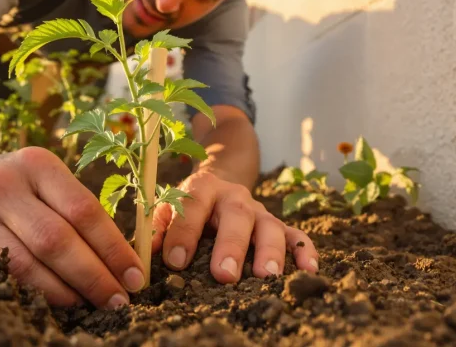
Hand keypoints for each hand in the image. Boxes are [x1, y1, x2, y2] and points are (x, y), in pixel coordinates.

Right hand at [0, 147, 145, 308]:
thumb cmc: (21, 183)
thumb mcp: (49, 177)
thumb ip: (80, 210)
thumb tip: (123, 261)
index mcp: (36, 164)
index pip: (83, 210)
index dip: (113, 247)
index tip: (135, 275)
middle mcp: (3, 187)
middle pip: (56, 240)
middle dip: (93, 276)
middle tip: (119, 299)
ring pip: (27, 264)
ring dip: (65, 291)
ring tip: (90, 303)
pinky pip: (3, 276)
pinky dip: (34, 293)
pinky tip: (57, 301)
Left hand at [151, 171, 319, 282]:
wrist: (221, 180)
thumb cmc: (189, 204)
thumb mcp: (168, 206)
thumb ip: (156, 226)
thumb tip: (148, 252)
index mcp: (202, 188)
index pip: (192, 207)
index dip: (183, 233)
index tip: (175, 262)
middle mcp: (234, 197)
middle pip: (236, 216)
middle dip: (230, 246)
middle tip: (224, 275)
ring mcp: (259, 210)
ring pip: (269, 226)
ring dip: (269, 251)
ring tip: (267, 276)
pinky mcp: (277, 224)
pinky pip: (296, 234)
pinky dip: (304, 250)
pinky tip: (308, 269)